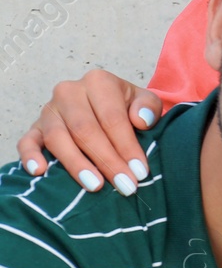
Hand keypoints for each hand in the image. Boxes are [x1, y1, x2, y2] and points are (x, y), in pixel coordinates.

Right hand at [17, 70, 162, 194]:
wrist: (107, 104)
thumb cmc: (128, 107)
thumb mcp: (146, 101)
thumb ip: (149, 107)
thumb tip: (140, 120)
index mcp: (98, 82)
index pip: (112, 118)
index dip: (126, 146)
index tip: (139, 172)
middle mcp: (69, 92)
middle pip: (85, 130)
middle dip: (107, 160)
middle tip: (124, 185)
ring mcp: (49, 110)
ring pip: (58, 138)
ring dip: (76, 164)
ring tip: (95, 186)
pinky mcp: (34, 127)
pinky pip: (27, 141)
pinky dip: (30, 156)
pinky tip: (40, 172)